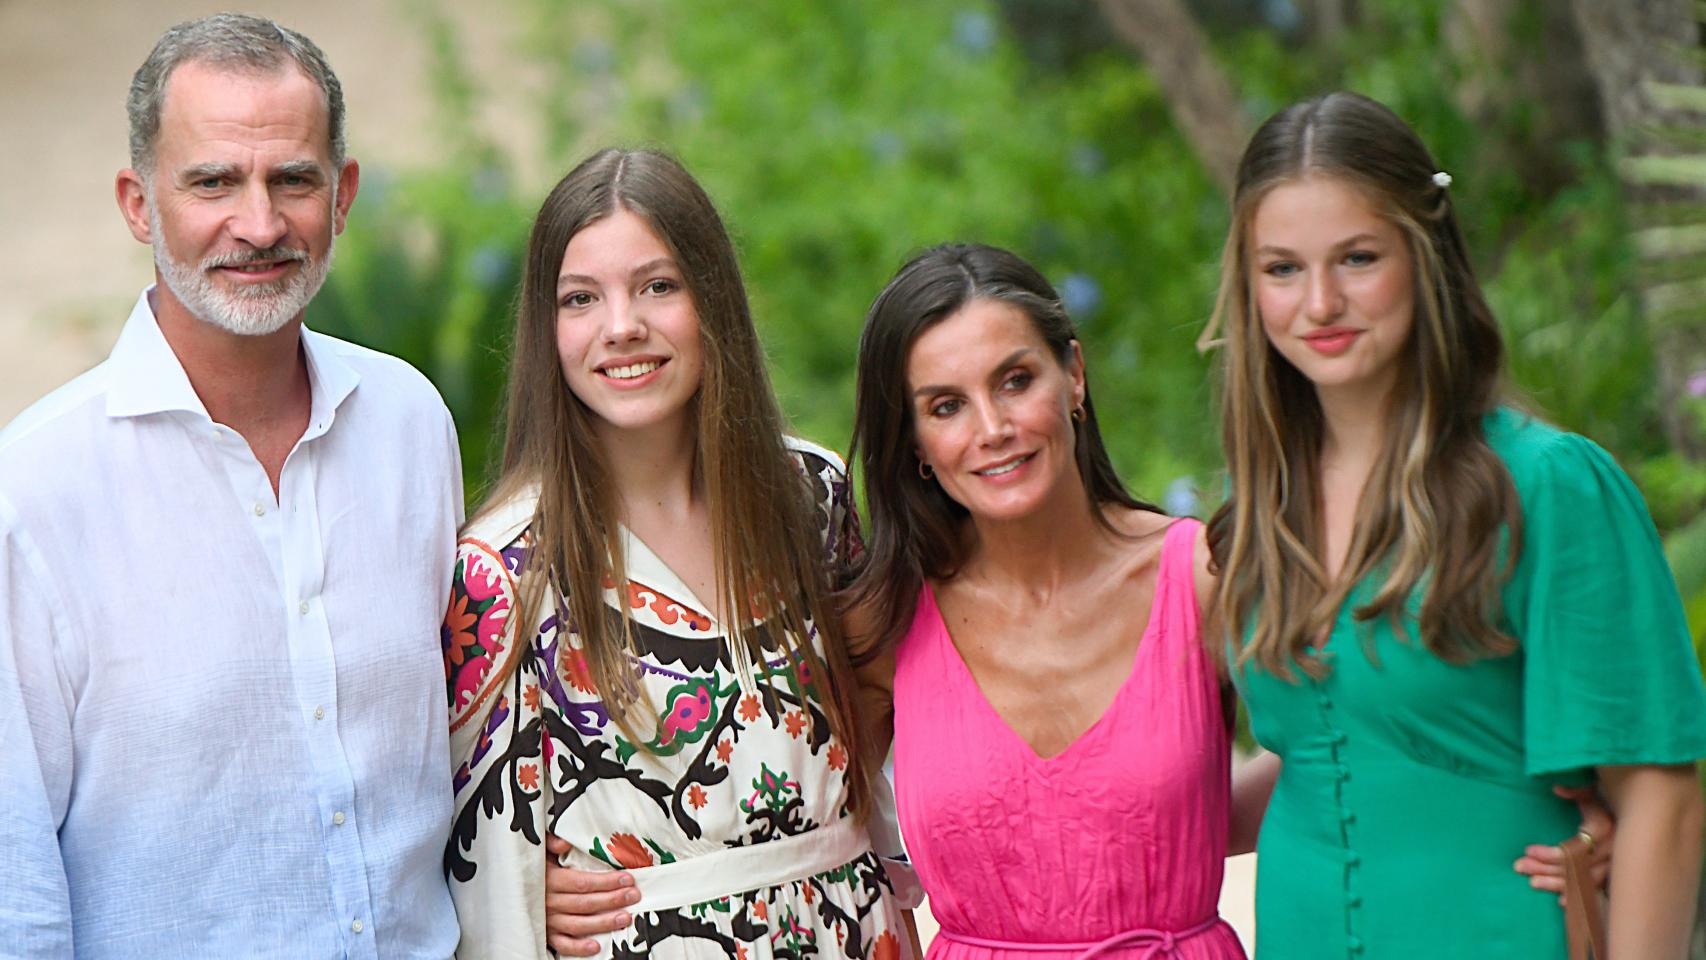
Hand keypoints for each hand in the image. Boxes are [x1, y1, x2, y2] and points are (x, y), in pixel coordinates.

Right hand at [545, 834, 638, 955]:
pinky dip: (578, 947)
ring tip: (625, 918)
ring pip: (578, 924)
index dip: (606, 882)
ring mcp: (547, 920)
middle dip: (612, 899)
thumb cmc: (533, 867)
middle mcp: (549, 901)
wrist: (509, 887)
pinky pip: (562, 944)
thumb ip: (551, 843)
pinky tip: (596, 946)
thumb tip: (564, 843)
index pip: (583, 882)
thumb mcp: (540, 850)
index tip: (627, 878)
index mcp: (550, 880)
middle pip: (585, 903)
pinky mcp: (546, 934)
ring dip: (603, 922)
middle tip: (633, 895)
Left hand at [1512, 785, 1613, 905]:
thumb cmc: (1607, 799)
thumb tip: (1557, 788)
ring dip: (1556, 884)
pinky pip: (1595, 888)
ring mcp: (1615, 864)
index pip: (1574, 849)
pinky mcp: (1615, 873)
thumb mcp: (1593, 790)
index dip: (1549, 853)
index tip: (1527, 850)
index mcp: (1604, 829)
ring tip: (1532, 883)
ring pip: (1584, 881)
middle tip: (1519, 867)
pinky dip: (1579, 895)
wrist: (1637, 811)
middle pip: (1575, 867)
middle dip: (1545, 869)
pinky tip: (1561, 902)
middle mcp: (1612, 851)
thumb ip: (1576, 789)